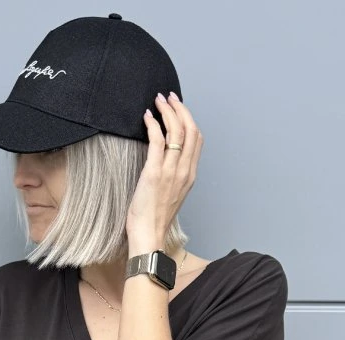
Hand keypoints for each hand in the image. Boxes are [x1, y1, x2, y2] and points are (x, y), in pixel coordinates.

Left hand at [126, 92, 202, 247]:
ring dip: (167, 111)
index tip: (178, 108)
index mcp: (190, 175)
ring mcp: (171, 171)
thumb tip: (165, 158)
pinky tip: (147, 117)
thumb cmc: (155, 220)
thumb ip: (173, 175)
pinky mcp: (154, 172)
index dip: (189, 119)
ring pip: (176, 131)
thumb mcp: (171, 194)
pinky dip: (153, 124)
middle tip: (168, 97)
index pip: (197, 139)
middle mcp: (184, 171)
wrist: (149, 237)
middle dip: (180, 108)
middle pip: (190, 129)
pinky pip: (157, 140)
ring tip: (157, 101)